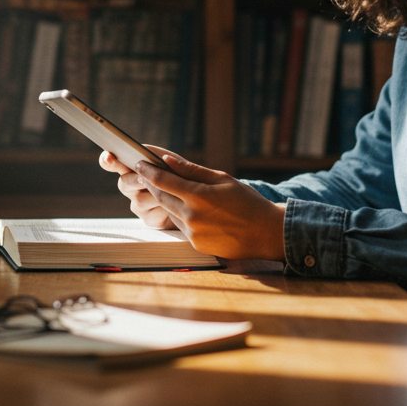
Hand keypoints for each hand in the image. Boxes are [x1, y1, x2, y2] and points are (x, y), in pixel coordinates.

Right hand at [99, 145, 177, 228]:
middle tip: (143, 178)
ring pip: (139, 199)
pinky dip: (162, 207)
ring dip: (155, 194)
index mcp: (135, 169)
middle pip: (123, 182)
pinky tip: (172, 206)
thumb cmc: (184, 179)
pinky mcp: (149, 219)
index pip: (114, 163)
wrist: (196, 203)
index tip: (108, 156)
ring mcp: (139, 204)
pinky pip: (150, 213)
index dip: (107, 160)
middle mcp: (133, 186)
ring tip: (171, 192)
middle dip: (133, 179)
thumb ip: (160, 157)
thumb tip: (149, 155)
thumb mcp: (176, 163)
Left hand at [135, 153, 287, 260]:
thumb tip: (167, 160)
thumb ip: (193, 170)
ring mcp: (193, 233)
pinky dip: (181, 216)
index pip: (163, 180)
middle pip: (161, 197)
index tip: (138, 162)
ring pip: (170, 212)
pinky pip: (181, 227)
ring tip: (170, 189)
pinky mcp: (196, 245)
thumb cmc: (248, 202)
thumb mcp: (222, 180)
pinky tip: (192, 210)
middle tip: (145, 173)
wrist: (267, 234)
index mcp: (199, 196)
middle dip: (151, 184)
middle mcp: (192, 216)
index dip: (148, 170)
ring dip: (167, 201)